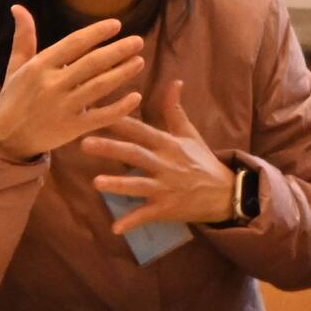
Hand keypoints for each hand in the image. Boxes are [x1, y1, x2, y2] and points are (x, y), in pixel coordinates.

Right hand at [0, 5, 144, 160]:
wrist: (7, 138)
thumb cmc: (15, 97)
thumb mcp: (16, 66)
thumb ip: (23, 37)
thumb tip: (18, 7)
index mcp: (39, 67)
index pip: (74, 43)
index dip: (97, 33)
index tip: (117, 24)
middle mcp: (52, 85)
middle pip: (92, 63)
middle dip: (118, 50)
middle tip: (139, 41)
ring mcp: (64, 108)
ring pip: (100, 87)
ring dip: (123, 73)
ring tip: (140, 61)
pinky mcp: (73, 128)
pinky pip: (102, 116)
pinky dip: (120, 107)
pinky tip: (136, 96)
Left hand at [84, 81, 236, 232]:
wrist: (225, 192)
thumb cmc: (203, 161)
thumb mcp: (190, 134)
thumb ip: (175, 110)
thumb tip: (175, 81)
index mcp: (169, 144)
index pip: (142, 130)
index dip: (122, 121)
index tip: (99, 112)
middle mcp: (166, 164)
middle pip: (135, 154)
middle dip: (110, 149)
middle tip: (84, 144)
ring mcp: (166, 188)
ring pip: (138, 185)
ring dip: (118, 185)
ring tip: (96, 182)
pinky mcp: (167, 208)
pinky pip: (146, 215)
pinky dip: (132, 222)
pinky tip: (115, 229)